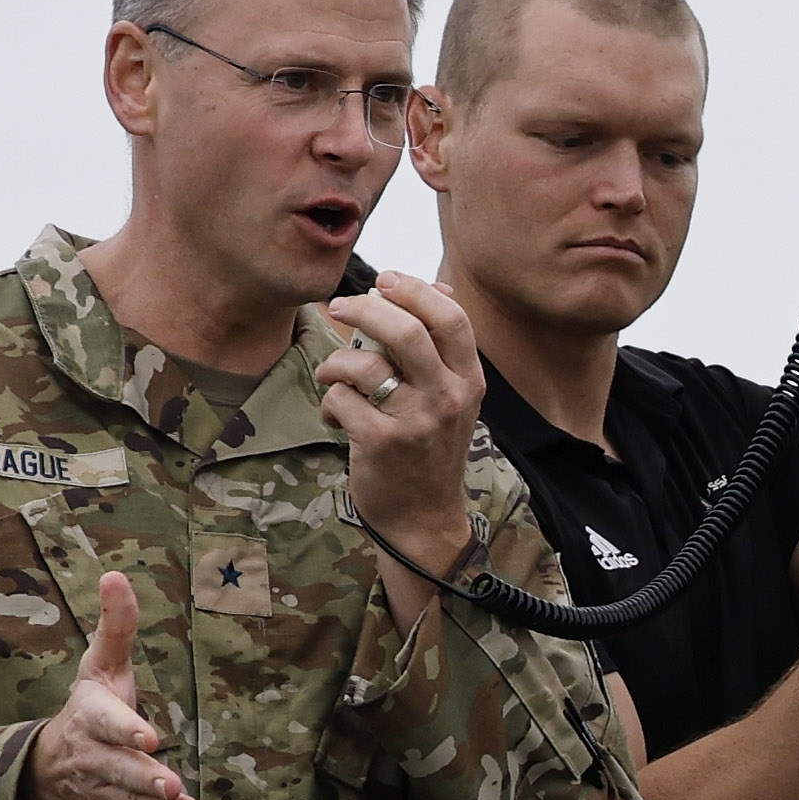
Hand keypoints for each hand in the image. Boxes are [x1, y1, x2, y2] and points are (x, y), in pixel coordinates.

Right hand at [29, 573, 195, 799]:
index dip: (127, 728)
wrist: (48, 764)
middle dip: (144, 777)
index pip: (108, 722)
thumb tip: (117, 575)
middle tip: (171, 785)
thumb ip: (115, 626)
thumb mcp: (99, 665)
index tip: (149, 735)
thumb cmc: (89, 707)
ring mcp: (102, 793)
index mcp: (93, 717)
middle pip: (121, 769)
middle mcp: (95, 757)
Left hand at [314, 270, 487, 575]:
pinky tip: (335, 416)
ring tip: (332, 376)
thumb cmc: (430, 449)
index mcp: (469, 382)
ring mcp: (417, 421)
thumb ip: (444, 346)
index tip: (384, 282)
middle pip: (406, 330)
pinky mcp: (382, 442)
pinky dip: (329, 402)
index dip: (413, 290)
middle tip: (340, 308)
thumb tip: (441, 286)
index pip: (451, 318)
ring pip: (364, 363)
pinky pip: (340, 397)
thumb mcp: (452, 397)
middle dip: (364, 309)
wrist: (424, 517)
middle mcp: (449, 398)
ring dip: (335, 363)